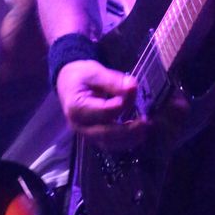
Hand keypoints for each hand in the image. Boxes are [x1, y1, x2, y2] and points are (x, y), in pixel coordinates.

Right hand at [56, 60, 188, 150]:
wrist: (68, 82)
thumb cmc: (80, 75)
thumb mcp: (94, 71)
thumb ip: (112, 80)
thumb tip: (132, 86)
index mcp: (77, 107)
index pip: (103, 111)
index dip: (121, 105)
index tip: (133, 92)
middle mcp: (79, 125)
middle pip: (105, 133)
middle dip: (128, 130)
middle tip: (146, 122)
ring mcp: (85, 133)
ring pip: (108, 143)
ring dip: (129, 139)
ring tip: (146, 130)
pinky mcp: (92, 135)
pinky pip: (109, 143)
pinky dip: (124, 141)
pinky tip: (138, 134)